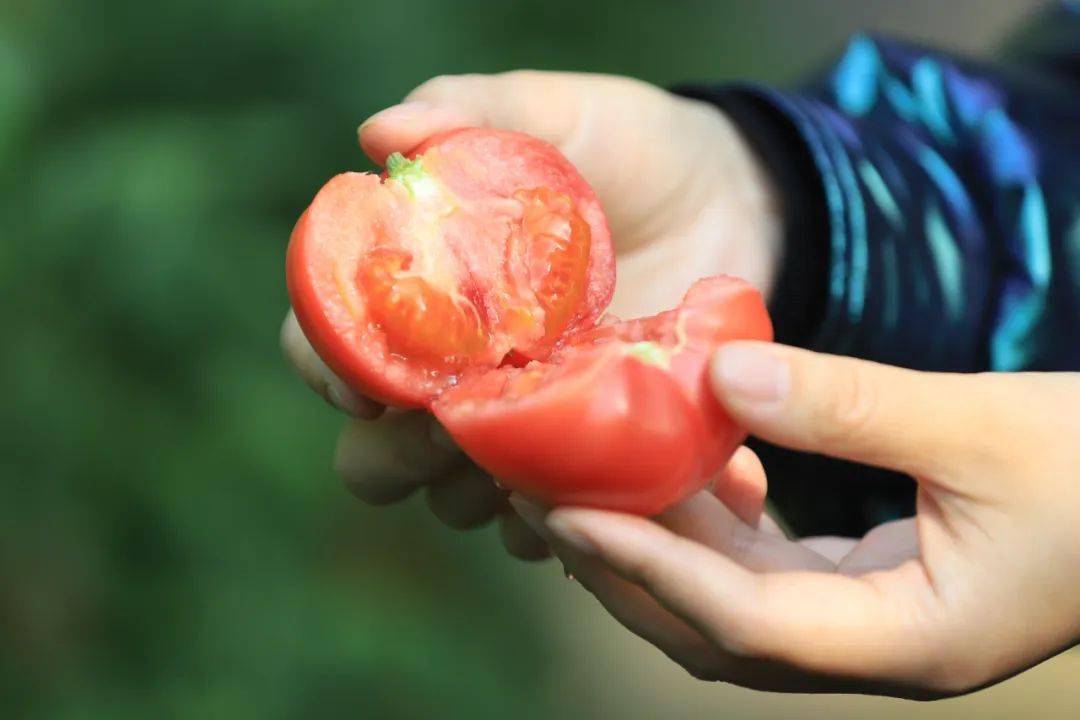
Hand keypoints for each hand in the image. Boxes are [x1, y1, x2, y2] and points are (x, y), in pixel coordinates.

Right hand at [282, 71, 783, 557]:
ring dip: (475, 495)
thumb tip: (380, 134)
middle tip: (454, 428)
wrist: (731, 198)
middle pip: (375, 455)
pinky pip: (542, 525)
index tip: (367, 387)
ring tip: (532, 462)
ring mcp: (517, 426)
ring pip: (452, 501)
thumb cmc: (628, 150)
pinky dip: (555, 524)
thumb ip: (471, 112)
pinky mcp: (583, 459)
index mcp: (424, 298)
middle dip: (396, 457)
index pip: (331, 343)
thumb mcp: (557, 115)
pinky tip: (594, 491)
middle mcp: (455, 374)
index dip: (327, 369)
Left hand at [513, 342, 1079, 696]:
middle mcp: (876, 649)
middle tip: (544, 496)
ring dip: (662, 542)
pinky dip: (720, 522)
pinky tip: (701, 460)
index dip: (647, 565)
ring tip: (594, 474)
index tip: (565, 511)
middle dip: (624, 566)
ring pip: (733, 600)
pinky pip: (770, 567)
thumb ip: (847, 405)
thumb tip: (716, 371)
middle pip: (713, 630)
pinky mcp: (874, 586)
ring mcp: (872, 623)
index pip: (742, 620)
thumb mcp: (980, 427)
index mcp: (907, 643)